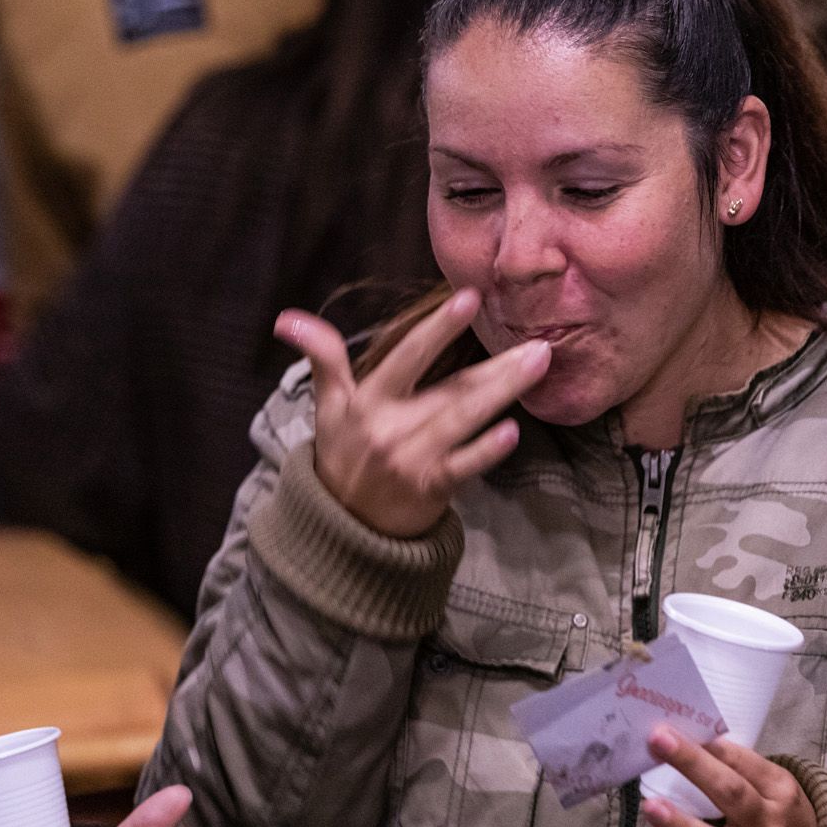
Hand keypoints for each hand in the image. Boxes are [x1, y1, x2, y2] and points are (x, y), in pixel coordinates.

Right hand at [275, 289, 549, 537]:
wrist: (342, 528)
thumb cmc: (342, 454)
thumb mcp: (327, 405)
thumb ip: (321, 357)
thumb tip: (286, 319)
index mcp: (368, 400)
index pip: (407, 357)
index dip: (437, 329)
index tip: (469, 297)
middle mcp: (391, 428)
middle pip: (451, 389)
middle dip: (496, 365)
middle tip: (539, 342)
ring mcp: (413, 459)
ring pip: (464, 419)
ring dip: (504, 392)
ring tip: (539, 364)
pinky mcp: (431, 489)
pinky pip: (463, 468)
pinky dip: (486, 451)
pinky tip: (513, 431)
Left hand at [640, 726, 816, 826]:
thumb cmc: (784, 821)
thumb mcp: (778, 790)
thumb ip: (743, 768)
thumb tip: (694, 739)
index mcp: (779, 792)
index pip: (742, 763)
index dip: (710, 745)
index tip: (675, 725)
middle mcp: (768, 825)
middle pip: (730, 792)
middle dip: (693, 765)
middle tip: (658, 740)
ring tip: (651, 807)